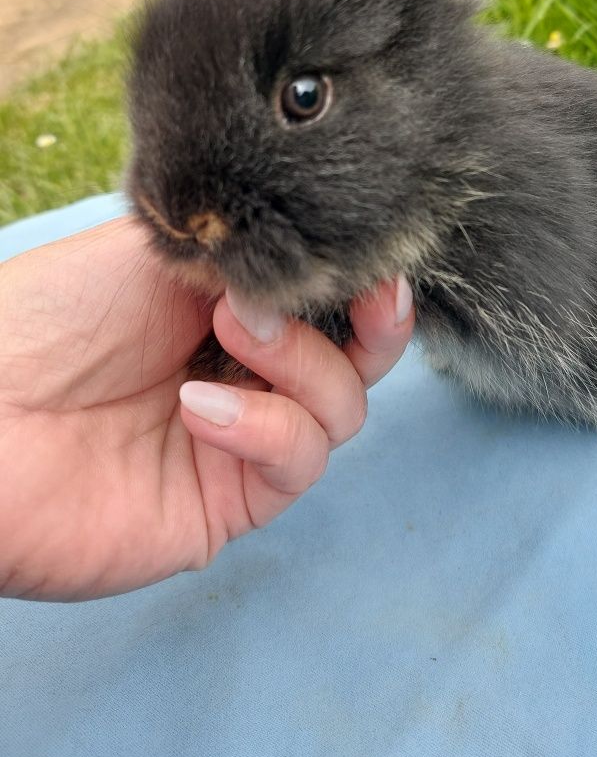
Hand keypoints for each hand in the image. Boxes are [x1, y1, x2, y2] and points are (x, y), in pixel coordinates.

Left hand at [0, 217, 413, 600]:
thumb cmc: (54, 314)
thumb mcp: (166, 253)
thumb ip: (257, 257)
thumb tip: (334, 263)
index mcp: (235, 311)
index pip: (333, 305)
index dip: (369, 289)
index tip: (381, 268)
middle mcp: (250, 374)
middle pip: (358, 363)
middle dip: (370, 328)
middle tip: (352, 298)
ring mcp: (243, 440)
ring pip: (341, 410)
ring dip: (301, 366)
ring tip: (235, 334)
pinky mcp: (230, 503)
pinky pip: (295, 463)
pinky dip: (265, 427)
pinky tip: (200, 406)